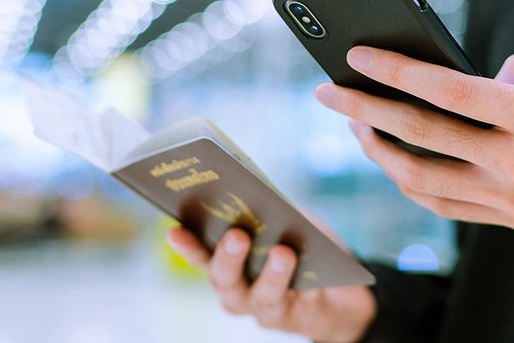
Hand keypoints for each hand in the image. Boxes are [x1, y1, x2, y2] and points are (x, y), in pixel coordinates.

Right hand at [166, 226, 375, 342]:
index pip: (201, 255)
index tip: (174, 230)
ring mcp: (266, 309)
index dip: (187, 246)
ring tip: (283, 253)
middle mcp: (239, 292)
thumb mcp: (289, 222)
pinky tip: (316, 271)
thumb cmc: (302, 249)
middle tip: (236, 235)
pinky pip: (303, 302)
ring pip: (263, 297)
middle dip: (228, 257)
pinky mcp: (299, 318)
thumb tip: (264, 196)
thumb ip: (272, 211)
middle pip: (225, 280)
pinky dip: (310, 284)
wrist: (339, 293)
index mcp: (227, 265)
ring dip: (272, 275)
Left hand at [314, 47, 513, 280]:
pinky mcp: (512, 222)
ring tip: (354, 126)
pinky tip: (395, 163)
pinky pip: (445, 206)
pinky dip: (411, 184)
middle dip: (362, 110)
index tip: (358, 55)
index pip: (447, 92)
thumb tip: (488, 75)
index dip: (395, 72)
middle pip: (419, 135)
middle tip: (324, 90)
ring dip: (377, 151)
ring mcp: (510, 200)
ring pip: (421, 178)